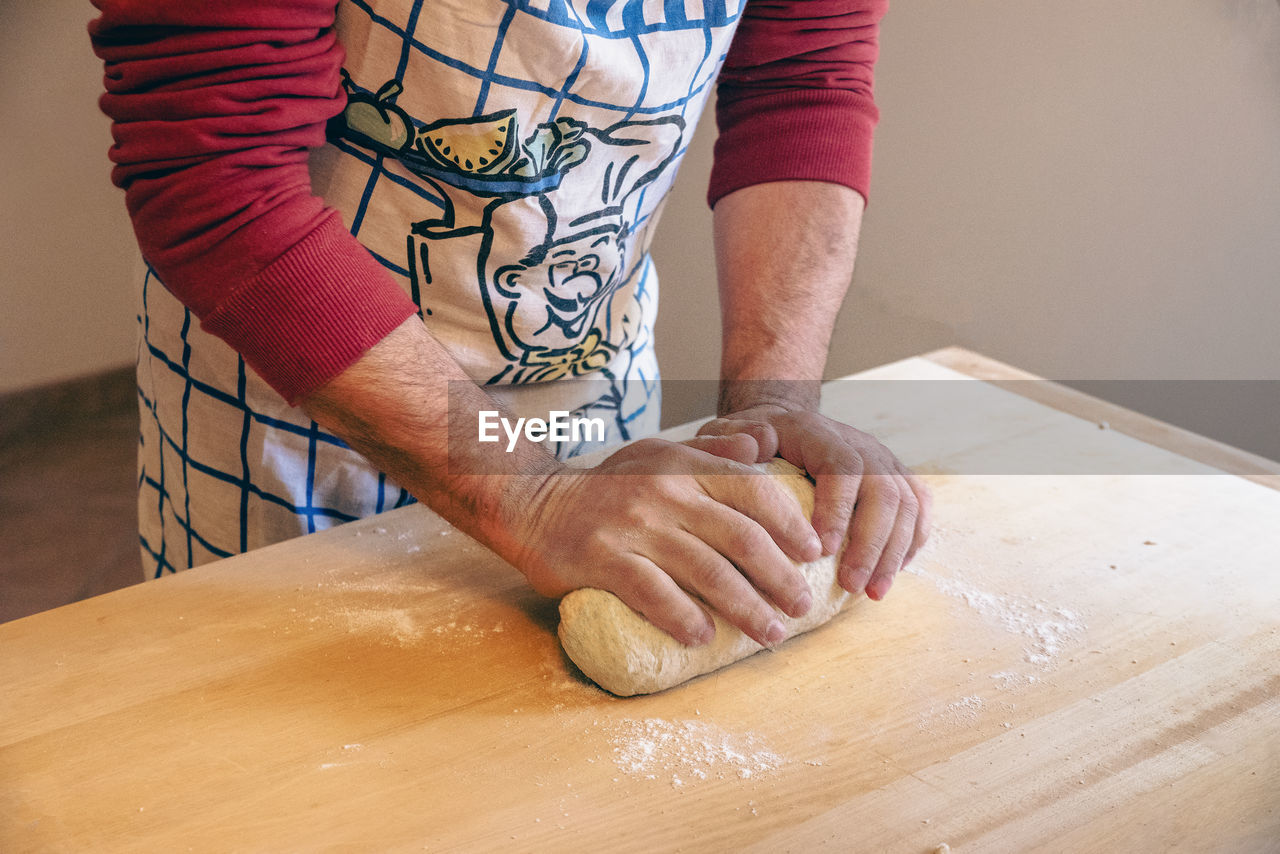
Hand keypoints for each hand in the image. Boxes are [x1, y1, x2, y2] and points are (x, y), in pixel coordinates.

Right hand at [511, 436, 823, 646]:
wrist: (534, 503)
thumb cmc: (608, 487)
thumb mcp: (659, 455)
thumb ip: (711, 453)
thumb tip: (759, 448)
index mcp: (683, 463)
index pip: (753, 490)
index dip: (790, 524)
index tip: (813, 554)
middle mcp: (664, 490)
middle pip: (740, 538)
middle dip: (779, 577)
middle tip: (801, 606)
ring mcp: (633, 525)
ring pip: (706, 571)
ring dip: (745, 608)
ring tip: (769, 632)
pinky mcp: (602, 559)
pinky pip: (654, 594)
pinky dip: (684, 618)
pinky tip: (703, 637)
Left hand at [697, 405, 930, 601]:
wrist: (782, 426)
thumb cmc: (749, 443)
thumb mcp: (724, 435)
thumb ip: (727, 441)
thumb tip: (751, 446)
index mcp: (818, 433)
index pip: (841, 466)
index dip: (838, 509)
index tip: (822, 551)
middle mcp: (858, 443)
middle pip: (883, 490)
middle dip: (870, 543)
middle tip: (851, 584)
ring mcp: (882, 460)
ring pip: (905, 503)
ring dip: (892, 552)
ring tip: (872, 592)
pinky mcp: (896, 478)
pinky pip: (918, 508)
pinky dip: (911, 542)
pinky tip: (892, 573)